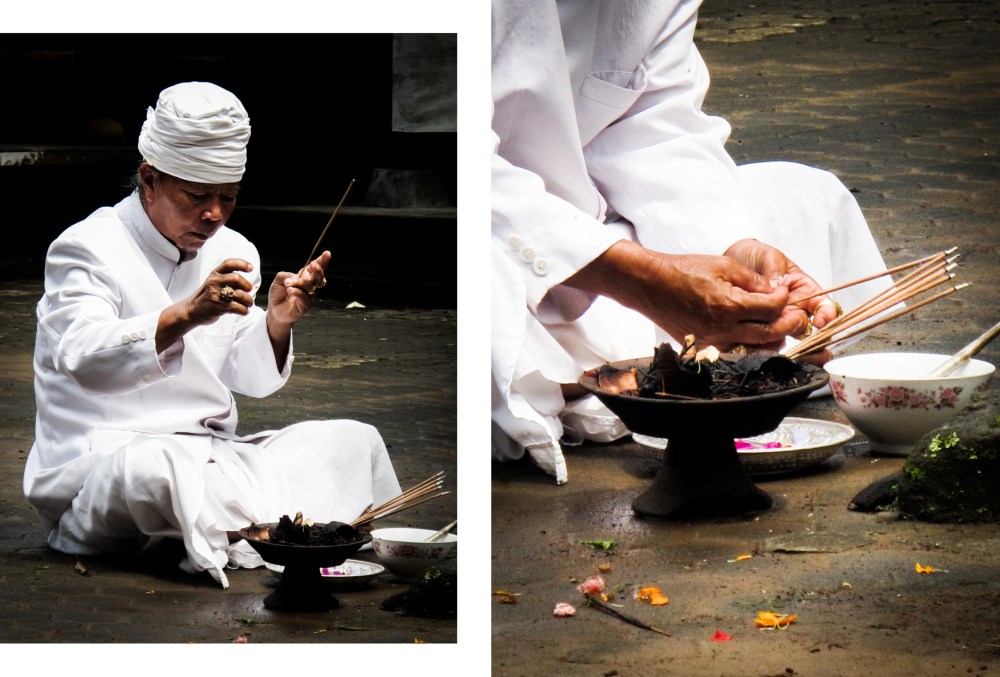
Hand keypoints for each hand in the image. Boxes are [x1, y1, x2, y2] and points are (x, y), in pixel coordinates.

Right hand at [155, 258, 253, 352]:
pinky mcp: (219, 307)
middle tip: (249, 290)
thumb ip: (227, 279)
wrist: (191, 311)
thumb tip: (248, 284)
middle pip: (236, 278)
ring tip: (248, 304)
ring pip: (240, 294)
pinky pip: (238, 307)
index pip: (228, 263)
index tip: (251, 268)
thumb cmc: (207, 296)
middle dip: (246, 285)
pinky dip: (245, 310)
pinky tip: (244, 311)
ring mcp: (216, 294)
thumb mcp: (214, 282)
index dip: (241, 263)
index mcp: (214, 274)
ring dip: (249, 300)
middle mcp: (214, 282)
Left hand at [266, 250, 331, 326]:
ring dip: (299, 282)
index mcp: (305, 276)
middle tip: (313, 266)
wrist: (275, 309)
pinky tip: (290, 290)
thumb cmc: (279, 293)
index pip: (315, 268)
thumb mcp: (278, 280)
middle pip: (318, 277)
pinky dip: (297, 292)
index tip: (327, 253)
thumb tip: (292, 277)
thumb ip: (284, 275)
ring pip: (309, 286)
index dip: (322, 261)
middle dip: (318, 270)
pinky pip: (304, 297)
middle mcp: (310, 286)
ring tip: (287, 283)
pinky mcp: (305, 305)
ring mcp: (309, 296)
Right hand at [566, 240, 799, 349]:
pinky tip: (752, 330)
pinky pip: (736, 350)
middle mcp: (722, 328)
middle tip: (794, 313)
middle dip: (788, 323)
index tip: (784, 291)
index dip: (785, 298)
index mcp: (728, 305)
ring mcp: (712, 341)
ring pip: (755, 347)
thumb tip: (776, 290)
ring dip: (771, 336)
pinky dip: (750, 343)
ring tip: (776, 322)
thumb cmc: (683, 271)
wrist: (651, 285)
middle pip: (770, 333)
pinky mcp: (704, 346)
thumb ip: (753, 280)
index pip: (772, 308)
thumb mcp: (723, 265)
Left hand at [724, 238, 839, 330]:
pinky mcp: (757, 327)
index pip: (823, 305)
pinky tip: (754, 341)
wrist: (732, 260)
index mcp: (804, 289)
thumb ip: (776, 269)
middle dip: (801, 329)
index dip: (827, 314)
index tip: (822, 320)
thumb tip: (778, 285)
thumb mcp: (769, 256)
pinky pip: (763, 340)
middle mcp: (794, 308)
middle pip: (806, 326)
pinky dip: (761, 343)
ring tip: (770, 333)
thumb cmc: (756, 256)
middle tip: (790, 327)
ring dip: (780, 336)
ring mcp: (776, 319)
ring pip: (785, 336)